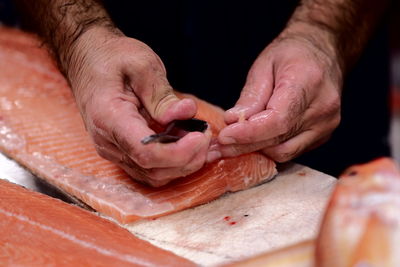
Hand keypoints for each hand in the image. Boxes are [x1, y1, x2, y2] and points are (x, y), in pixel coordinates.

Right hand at [66, 27, 210, 185]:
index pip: (146, 152)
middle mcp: (107, 142)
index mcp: (109, 117)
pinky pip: (149, 170)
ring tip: (201, 139)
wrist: (88, 59)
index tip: (202, 136)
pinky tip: (189, 147)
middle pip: (152, 169)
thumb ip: (163, 95)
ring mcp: (113, 151)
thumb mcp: (142, 65)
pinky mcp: (121, 152)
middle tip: (207, 134)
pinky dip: (173, 164)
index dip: (179, 152)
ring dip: (183, 164)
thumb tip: (187, 115)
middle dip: (187, 158)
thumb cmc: (114, 57)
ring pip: (153, 175)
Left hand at [218, 29, 342, 161]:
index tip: (224, 136)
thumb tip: (233, 122)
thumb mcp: (265, 64)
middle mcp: (323, 108)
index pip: (278, 120)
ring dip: (255, 150)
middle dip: (244, 145)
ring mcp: (326, 125)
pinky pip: (291, 151)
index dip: (249, 133)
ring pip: (284, 152)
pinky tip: (252, 140)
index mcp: (308, 82)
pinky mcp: (322, 135)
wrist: (325, 51)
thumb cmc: (293, 53)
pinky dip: (269, 148)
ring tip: (231, 143)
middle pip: (279, 140)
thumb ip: (251, 95)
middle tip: (217, 146)